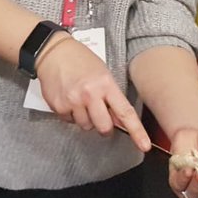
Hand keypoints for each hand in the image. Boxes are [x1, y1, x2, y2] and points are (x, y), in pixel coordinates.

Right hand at [35, 34, 150, 151]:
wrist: (54, 52)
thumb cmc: (80, 60)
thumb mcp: (103, 73)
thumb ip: (111, 96)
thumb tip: (119, 120)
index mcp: (105, 84)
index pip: (125, 112)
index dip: (136, 131)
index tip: (144, 145)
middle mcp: (90, 94)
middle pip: (104, 127)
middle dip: (104, 126)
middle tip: (100, 115)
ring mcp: (73, 101)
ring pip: (86, 126)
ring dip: (86, 119)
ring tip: (81, 101)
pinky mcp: (59, 106)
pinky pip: (70, 122)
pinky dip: (71, 115)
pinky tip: (70, 100)